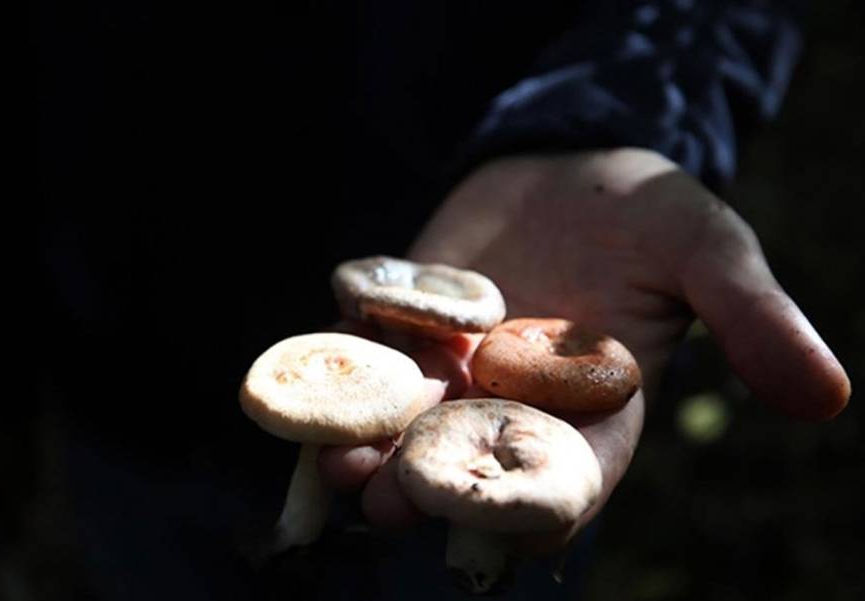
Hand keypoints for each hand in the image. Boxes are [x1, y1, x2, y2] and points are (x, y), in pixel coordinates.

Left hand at [319, 148, 850, 551]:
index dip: (542, 505)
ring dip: (369, 454)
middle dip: (433, 490)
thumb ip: (750, 318)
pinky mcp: (403, 339)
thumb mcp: (705, 251)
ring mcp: (452, 379)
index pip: (569, 482)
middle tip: (392, 503)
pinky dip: (337, 385)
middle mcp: (513, 410)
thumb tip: (828, 395)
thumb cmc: (645, 209)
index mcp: (594, 416)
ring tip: (337, 466)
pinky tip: (300, 395)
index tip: (511, 518)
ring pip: (405, 432)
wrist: (564, 162)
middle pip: (471, 469)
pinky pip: (364, 371)